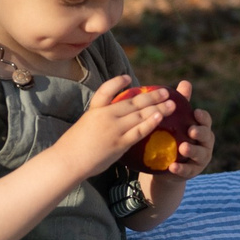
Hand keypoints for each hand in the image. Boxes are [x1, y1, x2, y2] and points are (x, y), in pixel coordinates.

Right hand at [53, 75, 171, 178]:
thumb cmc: (73, 148)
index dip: (117, 82)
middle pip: (133, 101)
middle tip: (166, 91)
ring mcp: (113, 128)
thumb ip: (98, 121)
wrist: (67, 161)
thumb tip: (114, 120)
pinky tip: (160, 117)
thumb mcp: (84, 126)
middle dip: (151, 95)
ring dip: (158, 107)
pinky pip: (138, 131)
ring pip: (140, 114)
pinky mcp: (119, 143)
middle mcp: (105, 115)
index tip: (128, 78)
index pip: (106, 90)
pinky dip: (150, 122)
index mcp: (94, 110)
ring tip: (171, 103)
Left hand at [157, 90, 216, 177]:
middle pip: (207, 137)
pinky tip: (172, 166)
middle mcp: (205, 143)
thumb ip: (182, 104)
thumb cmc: (174, 136)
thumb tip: (185, 82)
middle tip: (191, 130)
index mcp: (202, 128)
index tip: (196, 113)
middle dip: (201, 133)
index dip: (203, 117)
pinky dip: (181, 168)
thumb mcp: (177, 121)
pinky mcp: (192, 172)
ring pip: (200, 154)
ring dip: (192, 150)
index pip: (206, 121)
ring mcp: (200, 159)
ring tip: (182, 147)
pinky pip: (187, 170)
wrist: (167, 165)